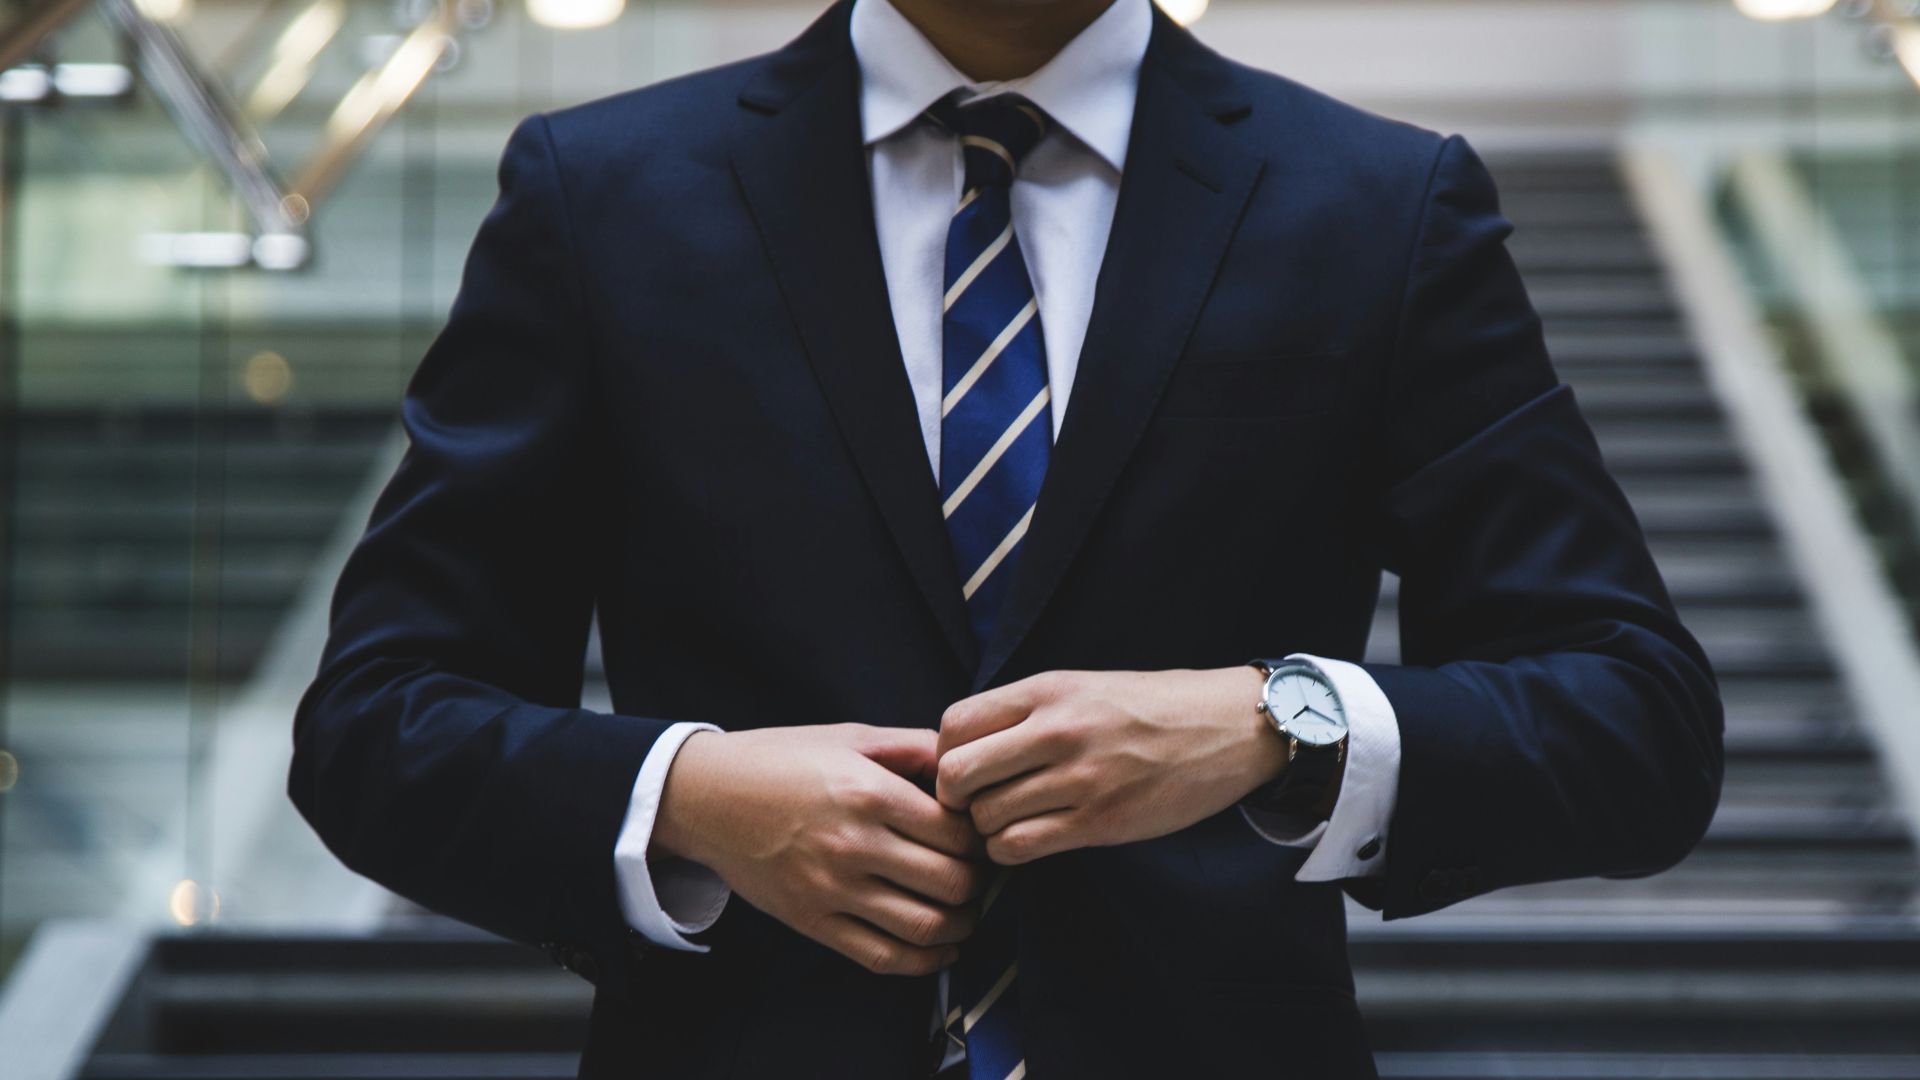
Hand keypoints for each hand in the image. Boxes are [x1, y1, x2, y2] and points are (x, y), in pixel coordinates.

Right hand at [654, 723, 992, 974]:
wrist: (706, 797)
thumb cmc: (781, 760)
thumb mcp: (850, 737)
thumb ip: (913, 747)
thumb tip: (966, 763)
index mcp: (870, 793)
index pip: (957, 832)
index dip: (982, 837)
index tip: (982, 835)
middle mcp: (854, 845)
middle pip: (952, 882)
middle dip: (978, 883)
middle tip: (981, 874)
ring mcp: (832, 889)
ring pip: (925, 926)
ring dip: (962, 926)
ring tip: (966, 911)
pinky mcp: (812, 921)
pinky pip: (882, 956)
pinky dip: (924, 962)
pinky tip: (941, 949)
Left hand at [935, 668, 1287, 864]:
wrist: (1228, 727)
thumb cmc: (1151, 708)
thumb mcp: (1083, 686)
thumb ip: (1027, 712)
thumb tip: (963, 747)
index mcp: (1048, 690)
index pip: (953, 724)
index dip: (945, 754)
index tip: (965, 768)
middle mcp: (1057, 730)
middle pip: (956, 775)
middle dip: (955, 797)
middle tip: (975, 803)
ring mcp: (1079, 779)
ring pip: (986, 818)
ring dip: (986, 829)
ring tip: (1009, 821)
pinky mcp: (1100, 821)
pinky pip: (1020, 846)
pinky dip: (1011, 851)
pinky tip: (1029, 839)